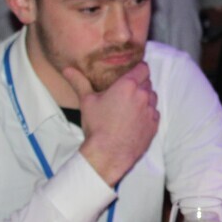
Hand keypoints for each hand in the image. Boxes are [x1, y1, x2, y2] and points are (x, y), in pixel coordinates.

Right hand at [65, 62, 159, 186]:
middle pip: (147, 82)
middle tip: (125, 92)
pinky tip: (135, 120)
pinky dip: (147, 113)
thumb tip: (67, 69)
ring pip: (152, 97)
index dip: (138, 69)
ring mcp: (151, 110)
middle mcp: (143, 95)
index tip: (131, 73)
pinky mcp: (154, 124)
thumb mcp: (86, 101)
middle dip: (139, 84)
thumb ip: (79, 82)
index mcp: (128, 85)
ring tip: (129, 107)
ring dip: (144, 98)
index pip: (143, 68)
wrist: (109, 153)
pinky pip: (154, 113)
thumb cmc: (97, 126)